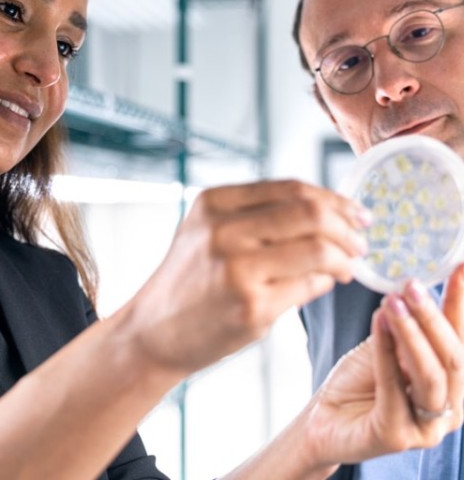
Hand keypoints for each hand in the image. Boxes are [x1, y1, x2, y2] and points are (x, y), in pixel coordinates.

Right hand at [124, 179, 369, 375]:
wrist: (155, 330)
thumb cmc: (189, 279)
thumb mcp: (207, 231)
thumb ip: (256, 215)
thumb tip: (328, 212)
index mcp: (213, 203)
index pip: (291, 188)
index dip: (334, 198)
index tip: (355, 212)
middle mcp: (223, 231)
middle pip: (310, 213)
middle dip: (348, 226)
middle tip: (362, 240)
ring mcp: (236, 269)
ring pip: (319, 249)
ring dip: (345, 257)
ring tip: (350, 265)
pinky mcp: (251, 308)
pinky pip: (310, 286)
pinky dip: (326, 282)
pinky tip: (326, 283)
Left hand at [303, 264, 463, 467]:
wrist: (323, 420)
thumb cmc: (357, 382)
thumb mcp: (385, 346)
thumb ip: (404, 328)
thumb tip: (413, 288)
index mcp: (452, 385)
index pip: (460, 336)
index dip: (460, 300)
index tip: (459, 265)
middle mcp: (449, 409)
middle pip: (453, 357)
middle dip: (432, 316)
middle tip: (411, 284)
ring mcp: (426, 428)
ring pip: (431, 374)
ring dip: (412, 332)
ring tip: (392, 300)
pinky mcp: (396, 436)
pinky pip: (394, 388)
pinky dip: (386, 350)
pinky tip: (378, 322)